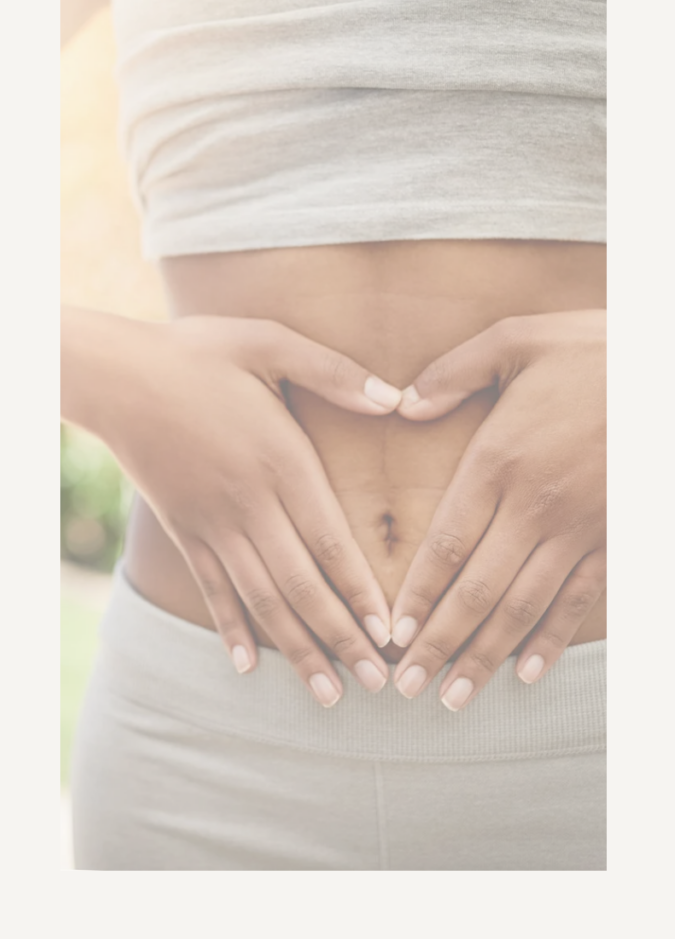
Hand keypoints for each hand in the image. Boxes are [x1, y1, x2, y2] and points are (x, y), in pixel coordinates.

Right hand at [98, 314, 402, 705]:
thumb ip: (334, 372)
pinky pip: (212, 588)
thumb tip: (394, 399)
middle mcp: (249, 503)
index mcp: (280, 460)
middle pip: (303, 585)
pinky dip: (230, 628)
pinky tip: (245, 666)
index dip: (362, 592)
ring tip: (329, 694)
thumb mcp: (269, 342)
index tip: (390, 634)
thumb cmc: (198, 353)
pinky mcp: (184, 529)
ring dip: (297, 650)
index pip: (331, 541)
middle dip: (342, 639)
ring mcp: (213, 522)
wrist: (117, 374)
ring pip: (262, 599)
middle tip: (378, 683)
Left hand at [390, 310, 605, 708]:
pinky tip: (529, 673)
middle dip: (438, 643)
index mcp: (500, 458)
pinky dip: (554, 639)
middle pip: (476, 590)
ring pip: (524, 607)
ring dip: (486, 656)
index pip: (446, 543)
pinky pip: (581, 599)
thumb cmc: (594, 347)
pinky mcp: (616, 537)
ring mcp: (580, 527)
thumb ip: (452, 373)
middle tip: (405, 687)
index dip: (416, 595)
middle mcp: (536, 505)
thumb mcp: (515, 339)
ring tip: (453, 698)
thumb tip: (401, 405)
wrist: (671, 366)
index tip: (390, 633)